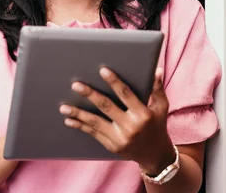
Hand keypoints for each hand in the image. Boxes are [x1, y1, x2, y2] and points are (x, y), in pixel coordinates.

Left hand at [59, 67, 175, 174]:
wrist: (154, 154)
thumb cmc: (158, 125)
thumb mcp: (161, 107)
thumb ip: (157, 88)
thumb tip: (156, 70)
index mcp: (143, 114)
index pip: (126, 94)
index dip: (114, 82)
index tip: (102, 71)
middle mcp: (130, 126)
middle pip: (106, 107)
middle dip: (90, 95)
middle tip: (76, 85)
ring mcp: (120, 138)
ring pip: (95, 122)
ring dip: (78, 114)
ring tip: (64, 107)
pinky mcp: (112, 146)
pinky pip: (94, 134)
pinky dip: (81, 126)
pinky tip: (69, 120)